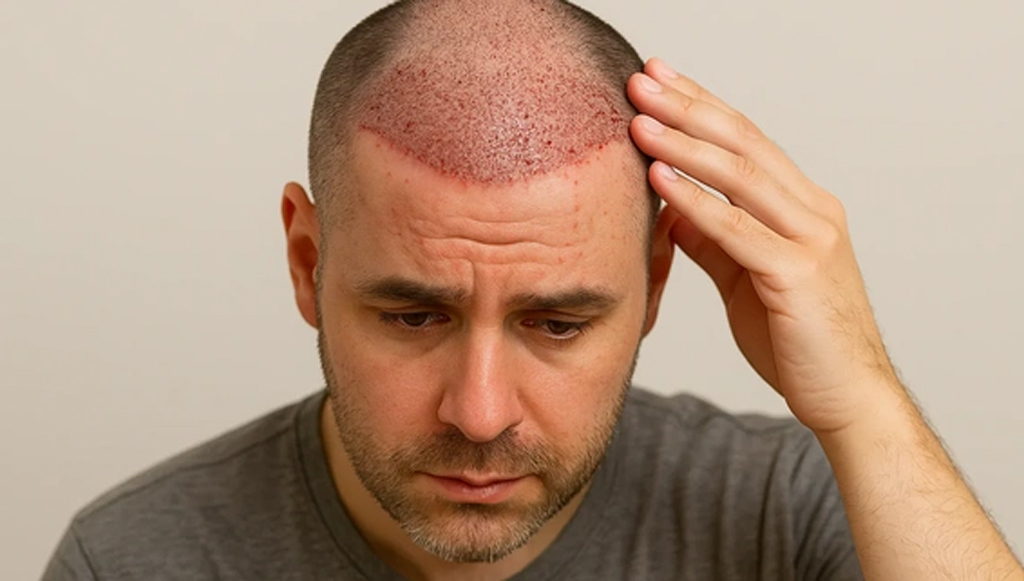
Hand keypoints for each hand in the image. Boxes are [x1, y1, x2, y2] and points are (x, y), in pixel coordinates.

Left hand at [627, 58, 901, 433]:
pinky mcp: (798, 275)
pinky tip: (659, 179)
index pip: (746, 140)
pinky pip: (736, 229)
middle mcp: (813, 212)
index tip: (659, 80)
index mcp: (804, 206)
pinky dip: (695, 201)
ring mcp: (811, 240)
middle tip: (641, 80)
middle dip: (687, 108)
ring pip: (740, 176)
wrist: (846, 399)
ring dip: (683, 144)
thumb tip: (673, 205)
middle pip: (742, 143)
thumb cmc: (797, 340)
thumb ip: (714, 238)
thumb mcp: (746, 278)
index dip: (700, 106)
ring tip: (639, 120)